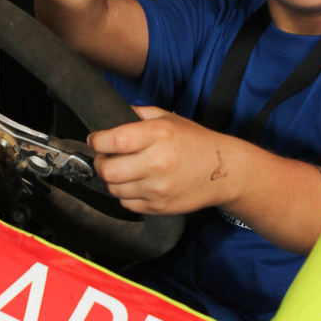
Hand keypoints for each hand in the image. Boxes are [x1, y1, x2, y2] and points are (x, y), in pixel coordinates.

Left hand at [89, 107, 237, 214]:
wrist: (223, 171)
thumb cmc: (195, 141)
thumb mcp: (168, 118)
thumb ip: (137, 114)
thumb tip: (109, 117)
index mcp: (158, 135)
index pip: (114, 140)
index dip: (97, 140)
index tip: (96, 139)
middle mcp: (157, 163)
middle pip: (108, 170)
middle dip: (101, 162)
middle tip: (107, 157)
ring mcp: (158, 188)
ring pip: (114, 188)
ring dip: (113, 179)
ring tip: (124, 170)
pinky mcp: (159, 207)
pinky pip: (127, 203)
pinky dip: (126, 194)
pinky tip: (138, 183)